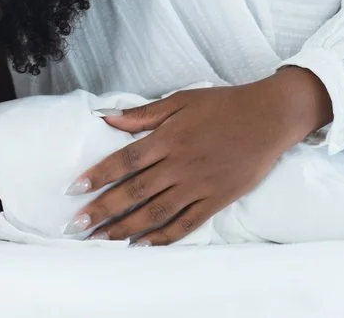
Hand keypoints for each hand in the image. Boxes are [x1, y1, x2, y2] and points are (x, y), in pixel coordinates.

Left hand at [70, 68, 331, 244]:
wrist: (269, 117)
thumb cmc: (222, 104)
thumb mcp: (180, 100)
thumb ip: (143, 114)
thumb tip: (107, 117)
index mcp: (167, 138)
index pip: (124, 161)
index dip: (97, 175)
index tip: (74, 188)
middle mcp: (180, 164)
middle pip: (134, 191)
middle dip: (102, 209)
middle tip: (76, 225)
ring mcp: (199, 185)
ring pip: (156, 211)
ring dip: (125, 227)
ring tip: (101, 238)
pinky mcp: (217, 199)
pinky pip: (186, 222)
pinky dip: (164, 236)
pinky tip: (142, 244)